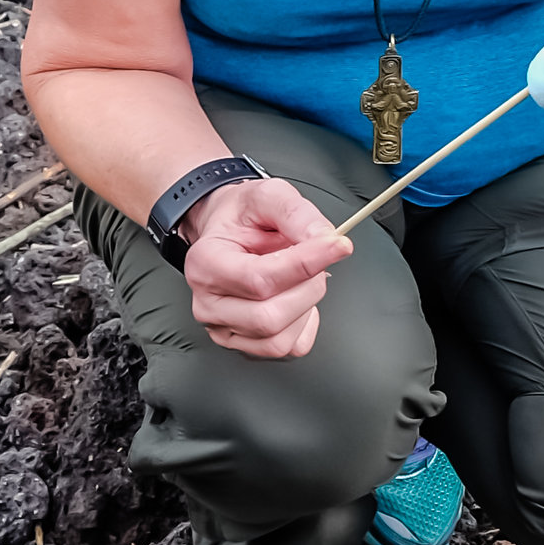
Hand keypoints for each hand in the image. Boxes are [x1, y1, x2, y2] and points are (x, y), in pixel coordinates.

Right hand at [181, 176, 351, 358]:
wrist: (225, 231)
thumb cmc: (241, 217)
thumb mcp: (267, 195)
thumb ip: (295, 213)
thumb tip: (325, 239)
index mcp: (206, 264)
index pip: (260, 279)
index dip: (305, 264)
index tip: (336, 245)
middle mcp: (209, 303)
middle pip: (269, 317)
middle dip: (307, 287)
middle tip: (315, 260)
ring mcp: (224, 329)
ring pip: (280, 340)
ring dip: (306, 306)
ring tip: (302, 277)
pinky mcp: (245, 345)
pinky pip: (290, 349)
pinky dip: (304, 324)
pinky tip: (296, 298)